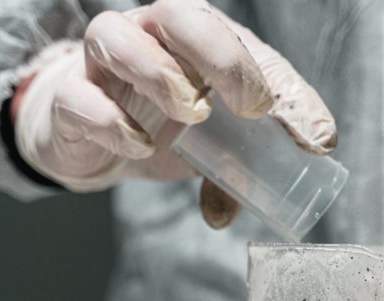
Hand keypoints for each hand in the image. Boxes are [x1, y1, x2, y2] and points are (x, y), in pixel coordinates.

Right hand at [13, 0, 336, 226]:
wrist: (89, 136)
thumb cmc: (160, 124)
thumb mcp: (214, 142)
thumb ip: (244, 166)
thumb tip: (271, 200)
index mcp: (194, 38)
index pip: (241, 43)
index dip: (280, 85)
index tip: (312, 136)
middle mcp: (149, 35)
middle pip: (178, 14)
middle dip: (221, 55)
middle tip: (252, 106)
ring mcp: (103, 63)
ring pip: (116, 37)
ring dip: (159, 73)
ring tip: (192, 114)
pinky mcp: (70, 99)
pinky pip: (80, 98)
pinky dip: (111, 122)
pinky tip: (139, 145)